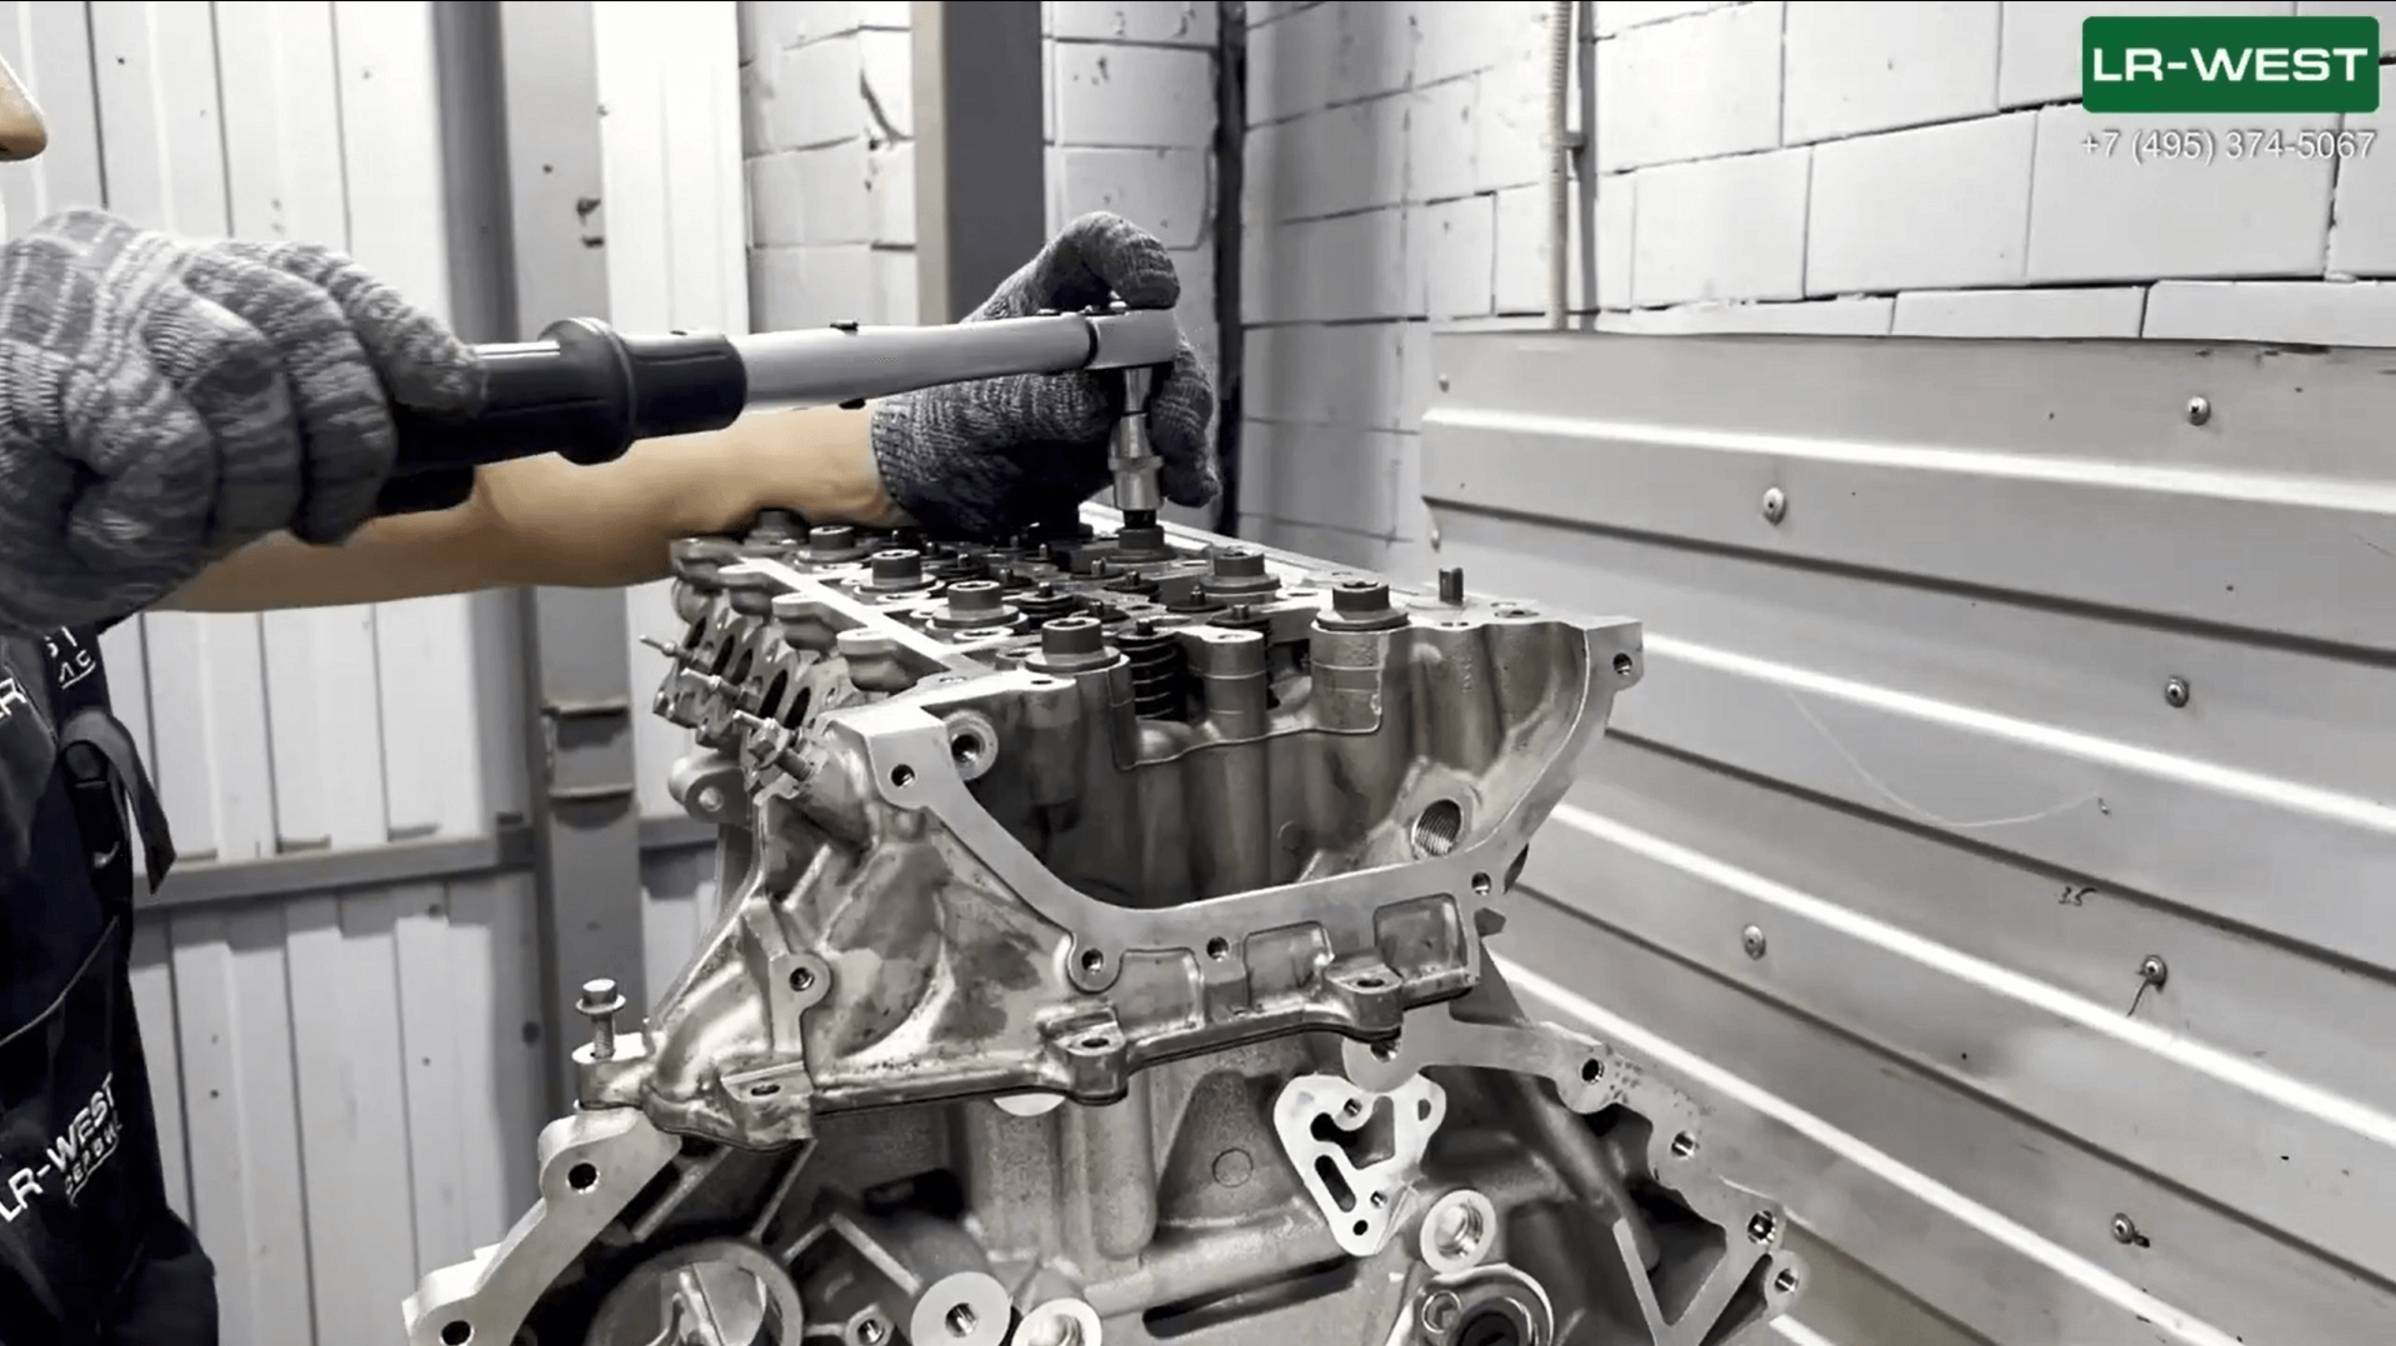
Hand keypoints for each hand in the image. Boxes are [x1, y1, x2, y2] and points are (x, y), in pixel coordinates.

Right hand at [0, 209, 480, 633]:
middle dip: (344, 434)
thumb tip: (385, 441)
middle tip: (327, 515)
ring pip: (243, 373)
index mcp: (174, 283)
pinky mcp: (31, 372)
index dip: (394, 333)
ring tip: (202, 528)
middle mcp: (130, 271)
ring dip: (256, 479)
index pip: (310, 279)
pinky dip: (169, 512)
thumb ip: (271, 432)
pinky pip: (163, 442)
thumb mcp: (183, 461)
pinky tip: (122, 531)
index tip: (449, 390)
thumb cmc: (44, 498)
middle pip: (297, 321)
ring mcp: (75, 309)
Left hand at [867, 212, 1216, 539]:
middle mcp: (1093, 336)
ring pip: (1176, 389)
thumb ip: (1034, 399)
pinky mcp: (1129, 440)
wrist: (934, 488)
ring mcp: (1117, 389)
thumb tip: (1095, 403)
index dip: (1132, 258)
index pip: (1097, 250)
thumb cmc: (942, 424)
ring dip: (1185, 426)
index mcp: (1046, 298)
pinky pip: (1174, 447)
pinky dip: (1187, 467)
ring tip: (1176, 466)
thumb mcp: (974, 408)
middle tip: (1164, 414)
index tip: (1152, 291)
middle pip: (1155, 330)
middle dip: (1171, 370)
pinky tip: (1189, 486)